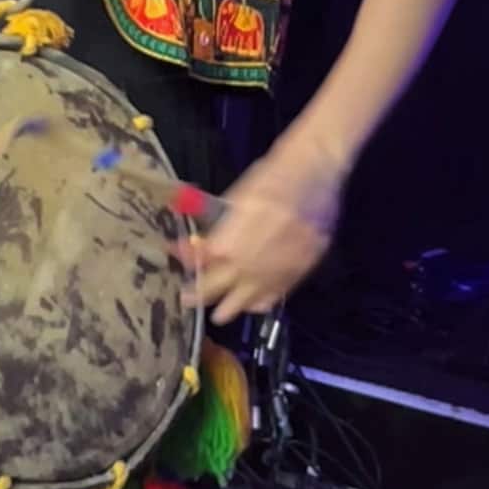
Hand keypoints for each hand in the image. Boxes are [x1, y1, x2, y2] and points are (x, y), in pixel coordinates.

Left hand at [178, 132, 345, 323]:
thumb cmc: (269, 179)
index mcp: (226, 245)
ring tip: (219, 314)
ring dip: (228, 308)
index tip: (176, 261)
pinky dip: (260, 303)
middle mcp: (246, 266)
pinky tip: (253, 304)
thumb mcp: (235, 198)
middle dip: (198, 294)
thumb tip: (194, 235)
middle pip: (216, 289)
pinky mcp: (297, 273)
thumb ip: (215, 224)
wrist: (312, 174)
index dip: (185, 263)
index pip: (198, 264)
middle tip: (187, 299)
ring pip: (244, 302)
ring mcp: (273, 274)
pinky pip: (273, 298)